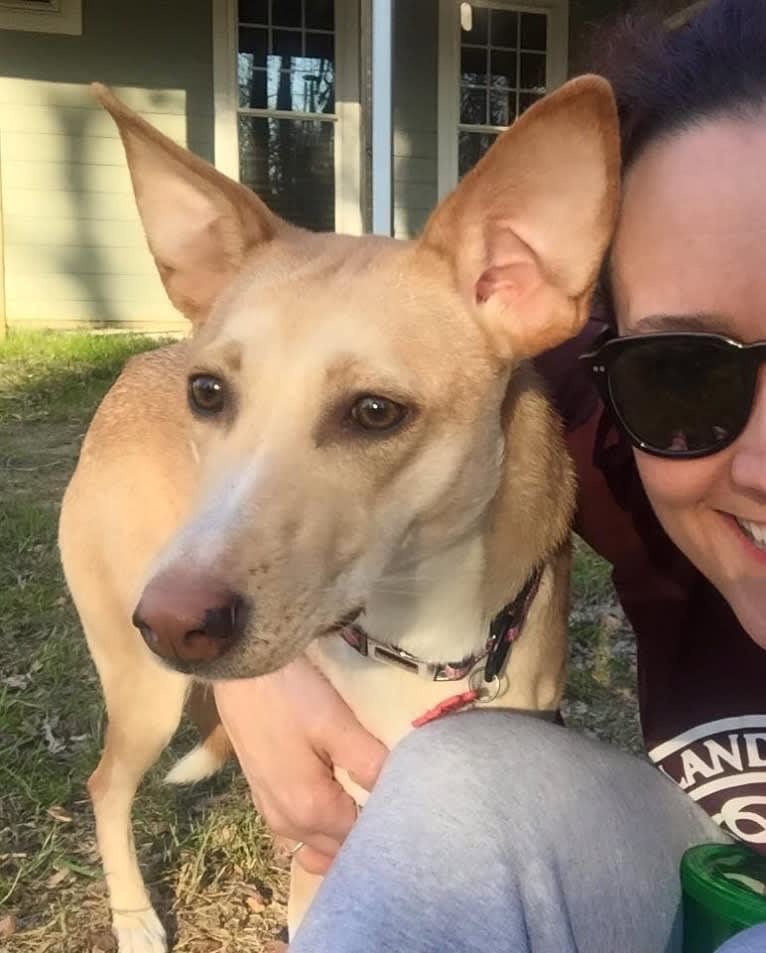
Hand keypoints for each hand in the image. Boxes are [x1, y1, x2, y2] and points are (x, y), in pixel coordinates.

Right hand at [214, 657, 387, 873]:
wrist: (240, 668)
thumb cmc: (291, 694)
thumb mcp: (337, 724)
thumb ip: (369, 764)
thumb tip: (398, 793)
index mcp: (310, 811)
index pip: (361, 838)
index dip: (385, 822)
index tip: (405, 801)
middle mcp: (287, 824)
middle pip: (336, 846)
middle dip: (364, 830)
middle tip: (392, 801)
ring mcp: (270, 812)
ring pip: (316, 839)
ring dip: (341, 829)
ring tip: (367, 800)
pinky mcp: (263, 795)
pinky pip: (298, 826)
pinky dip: (320, 823)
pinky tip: (338, 800)